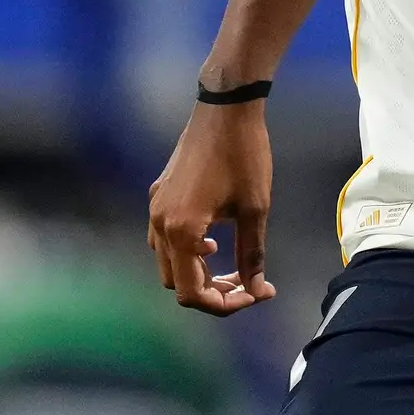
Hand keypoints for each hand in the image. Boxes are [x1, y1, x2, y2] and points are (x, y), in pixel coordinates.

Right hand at [149, 99, 277, 312]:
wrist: (225, 109)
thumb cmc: (244, 156)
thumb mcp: (254, 210)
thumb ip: (252, 256)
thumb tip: (258, 290)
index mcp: (181, 231)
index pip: (192, 293)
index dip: (223, 304)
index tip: (254, 295)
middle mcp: (159, 223)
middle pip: (176, 283)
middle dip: (212, 292)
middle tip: (248, 285)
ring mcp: (155, 208)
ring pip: (168, 262)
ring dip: (198, 273)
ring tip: (233, 267)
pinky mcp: (159, 194)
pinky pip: (164, 238)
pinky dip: (186, 252)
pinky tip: (213, 242)